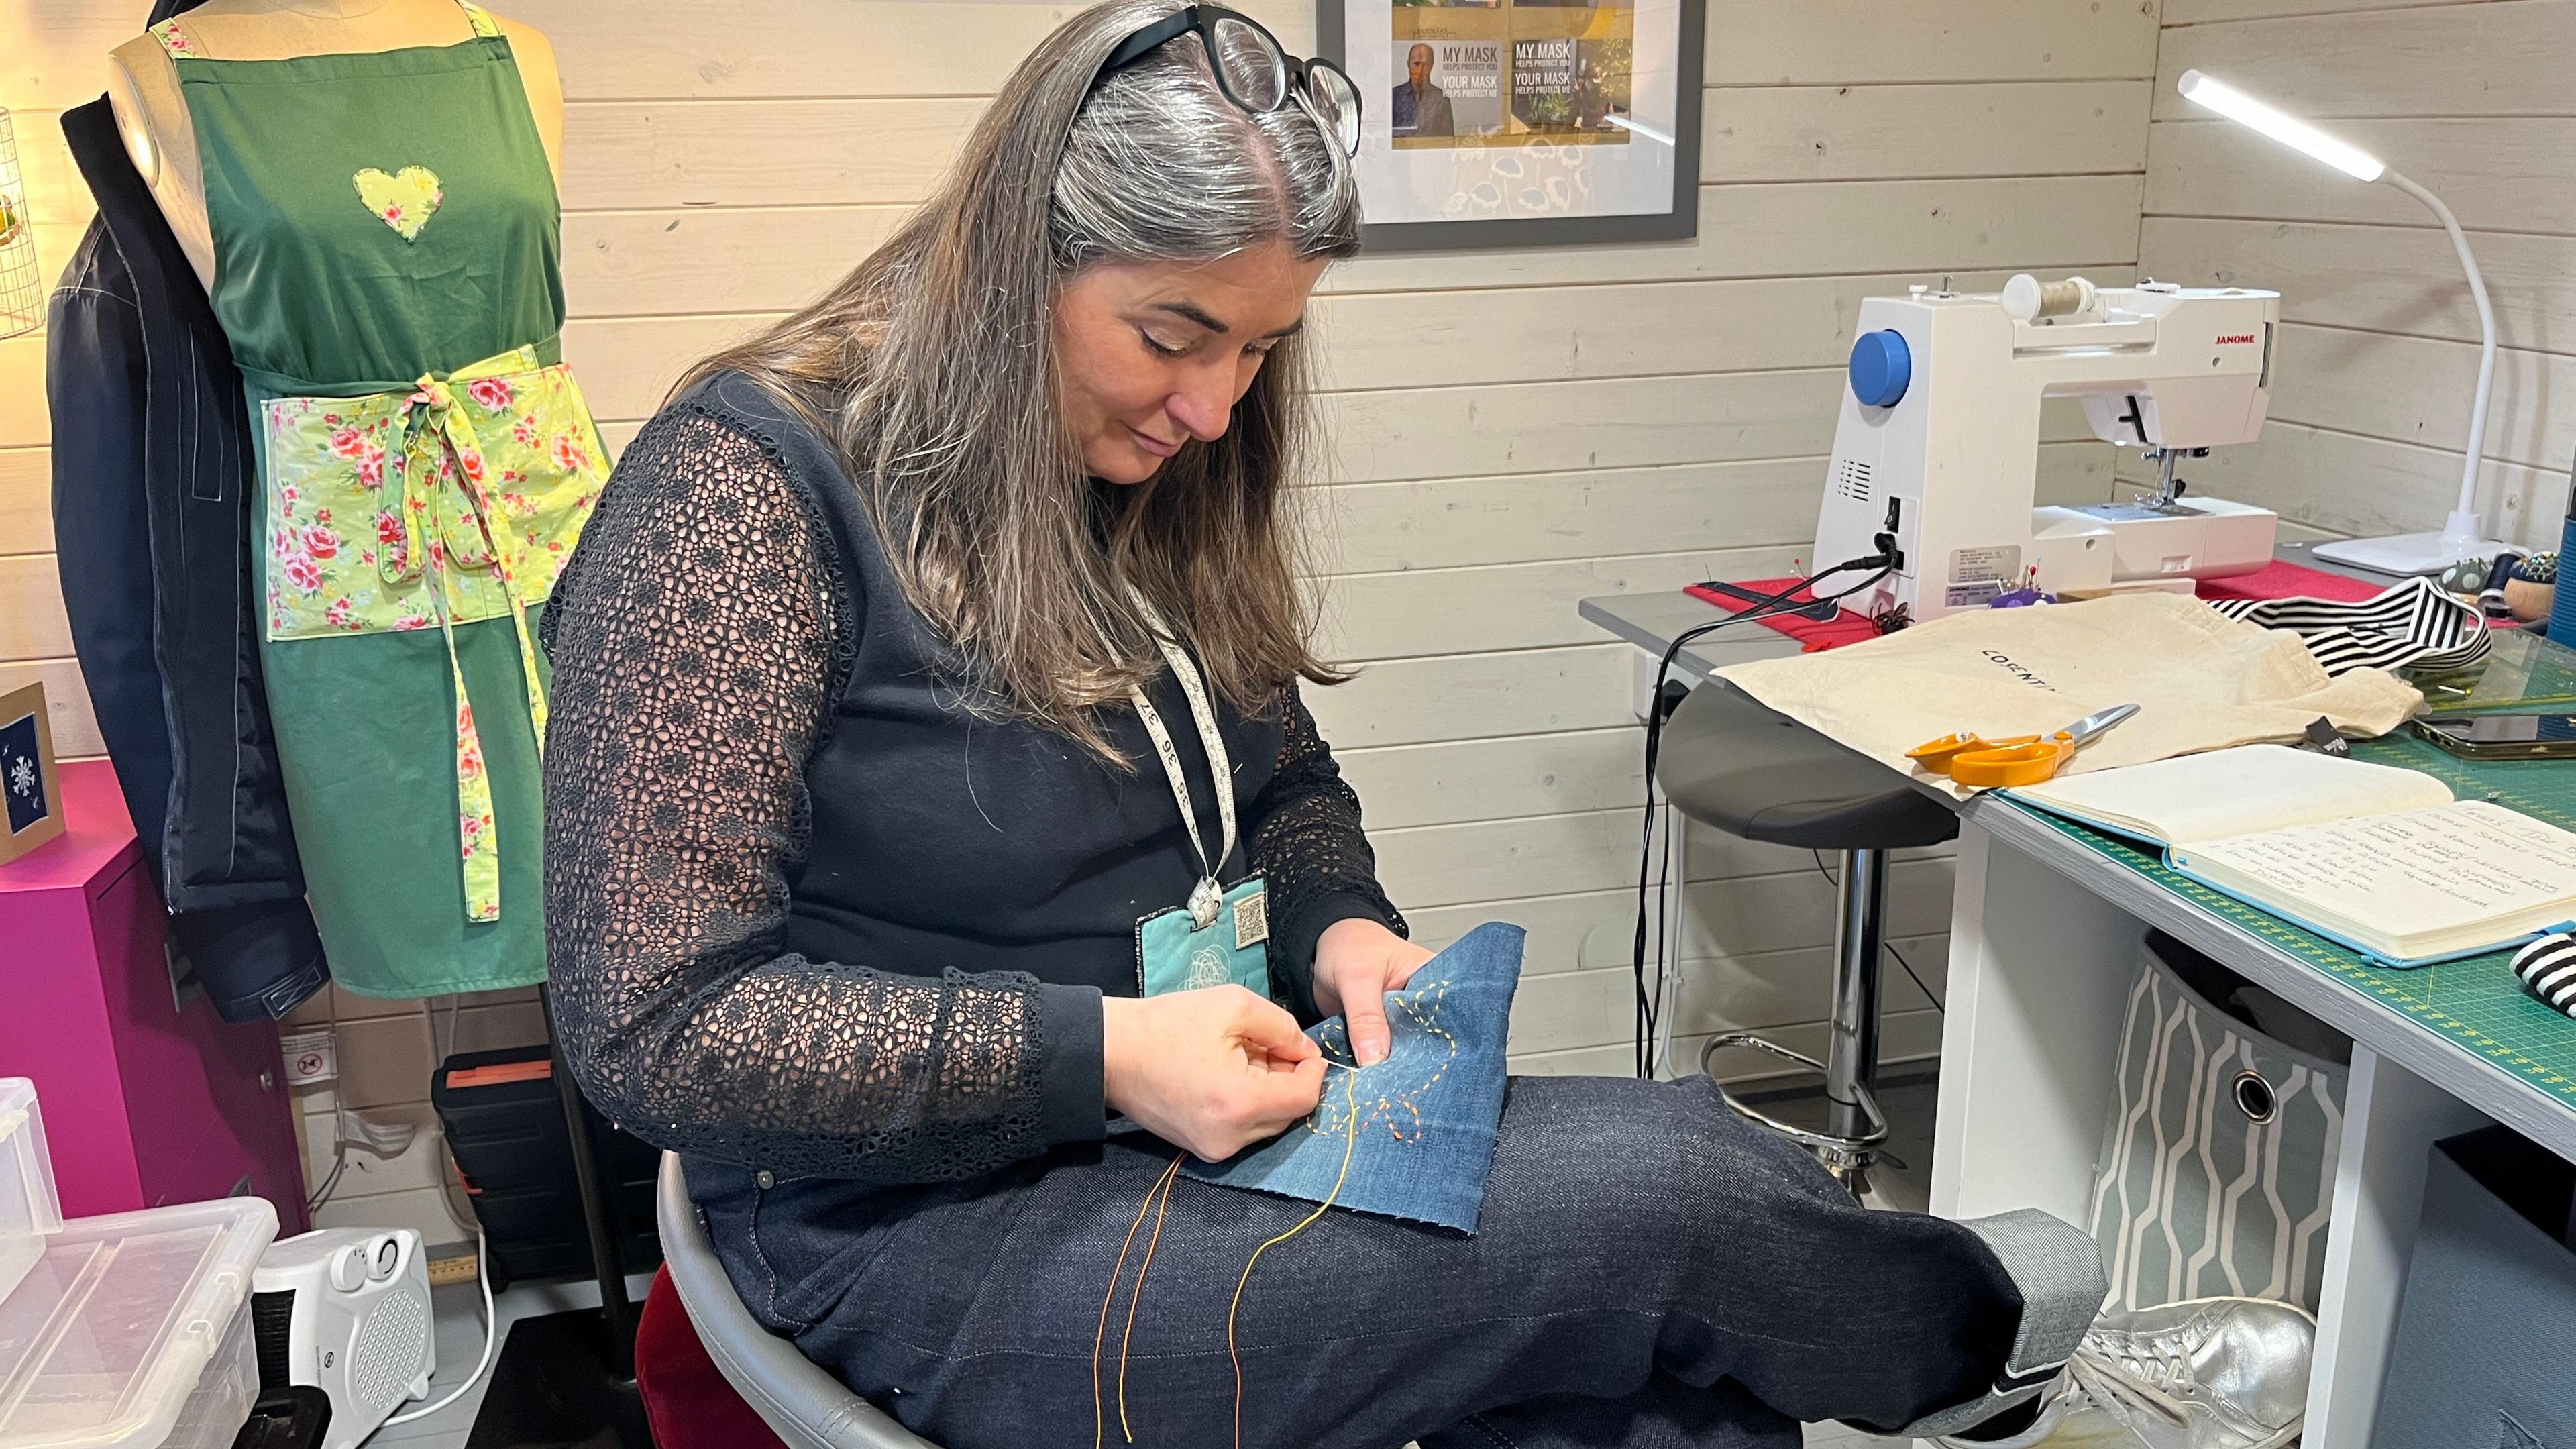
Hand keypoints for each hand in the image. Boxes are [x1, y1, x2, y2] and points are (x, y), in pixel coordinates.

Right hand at [1101, 986, 1323, 1161]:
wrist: (1113, 1053)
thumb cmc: (1168, 1025)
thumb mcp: (1234, 1006)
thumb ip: (1283, 1027)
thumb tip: (1306, 1051)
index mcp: (1240, 1103)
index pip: (1304, 1098)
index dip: (1312, 1070)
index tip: (1302, 1048)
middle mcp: (1230, 1137)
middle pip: (1289, 1113)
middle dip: (1287, 1078)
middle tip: (1268, 1046)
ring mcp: (1214, 1149)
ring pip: (1268, 1123)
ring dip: (1267, 1091)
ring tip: (1242, 1058)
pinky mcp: (1202, 1149)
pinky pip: (1244, 1129)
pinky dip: (1247, 1104)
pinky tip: (1226, 1075)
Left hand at [1311, 918, 1434, 1066]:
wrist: (1320, 951)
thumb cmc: (1349, 946)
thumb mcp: (1357, 976)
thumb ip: (1366, 1016)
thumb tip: (1375, 1057)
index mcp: (1432, 977)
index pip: (1445, 1015)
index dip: (1438, 1041)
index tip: (1424, 1065)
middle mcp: (1422, 1002)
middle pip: (1427, 1038)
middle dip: (1413, 1060)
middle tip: (1400, 1079)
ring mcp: (1403, 1019)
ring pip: (1404, 1050)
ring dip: (1392, 1066)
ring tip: (1384, 1081)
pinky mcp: (1383, 1033)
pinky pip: (1383, 1054)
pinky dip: (1375, 1065)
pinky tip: (1371, 1077)